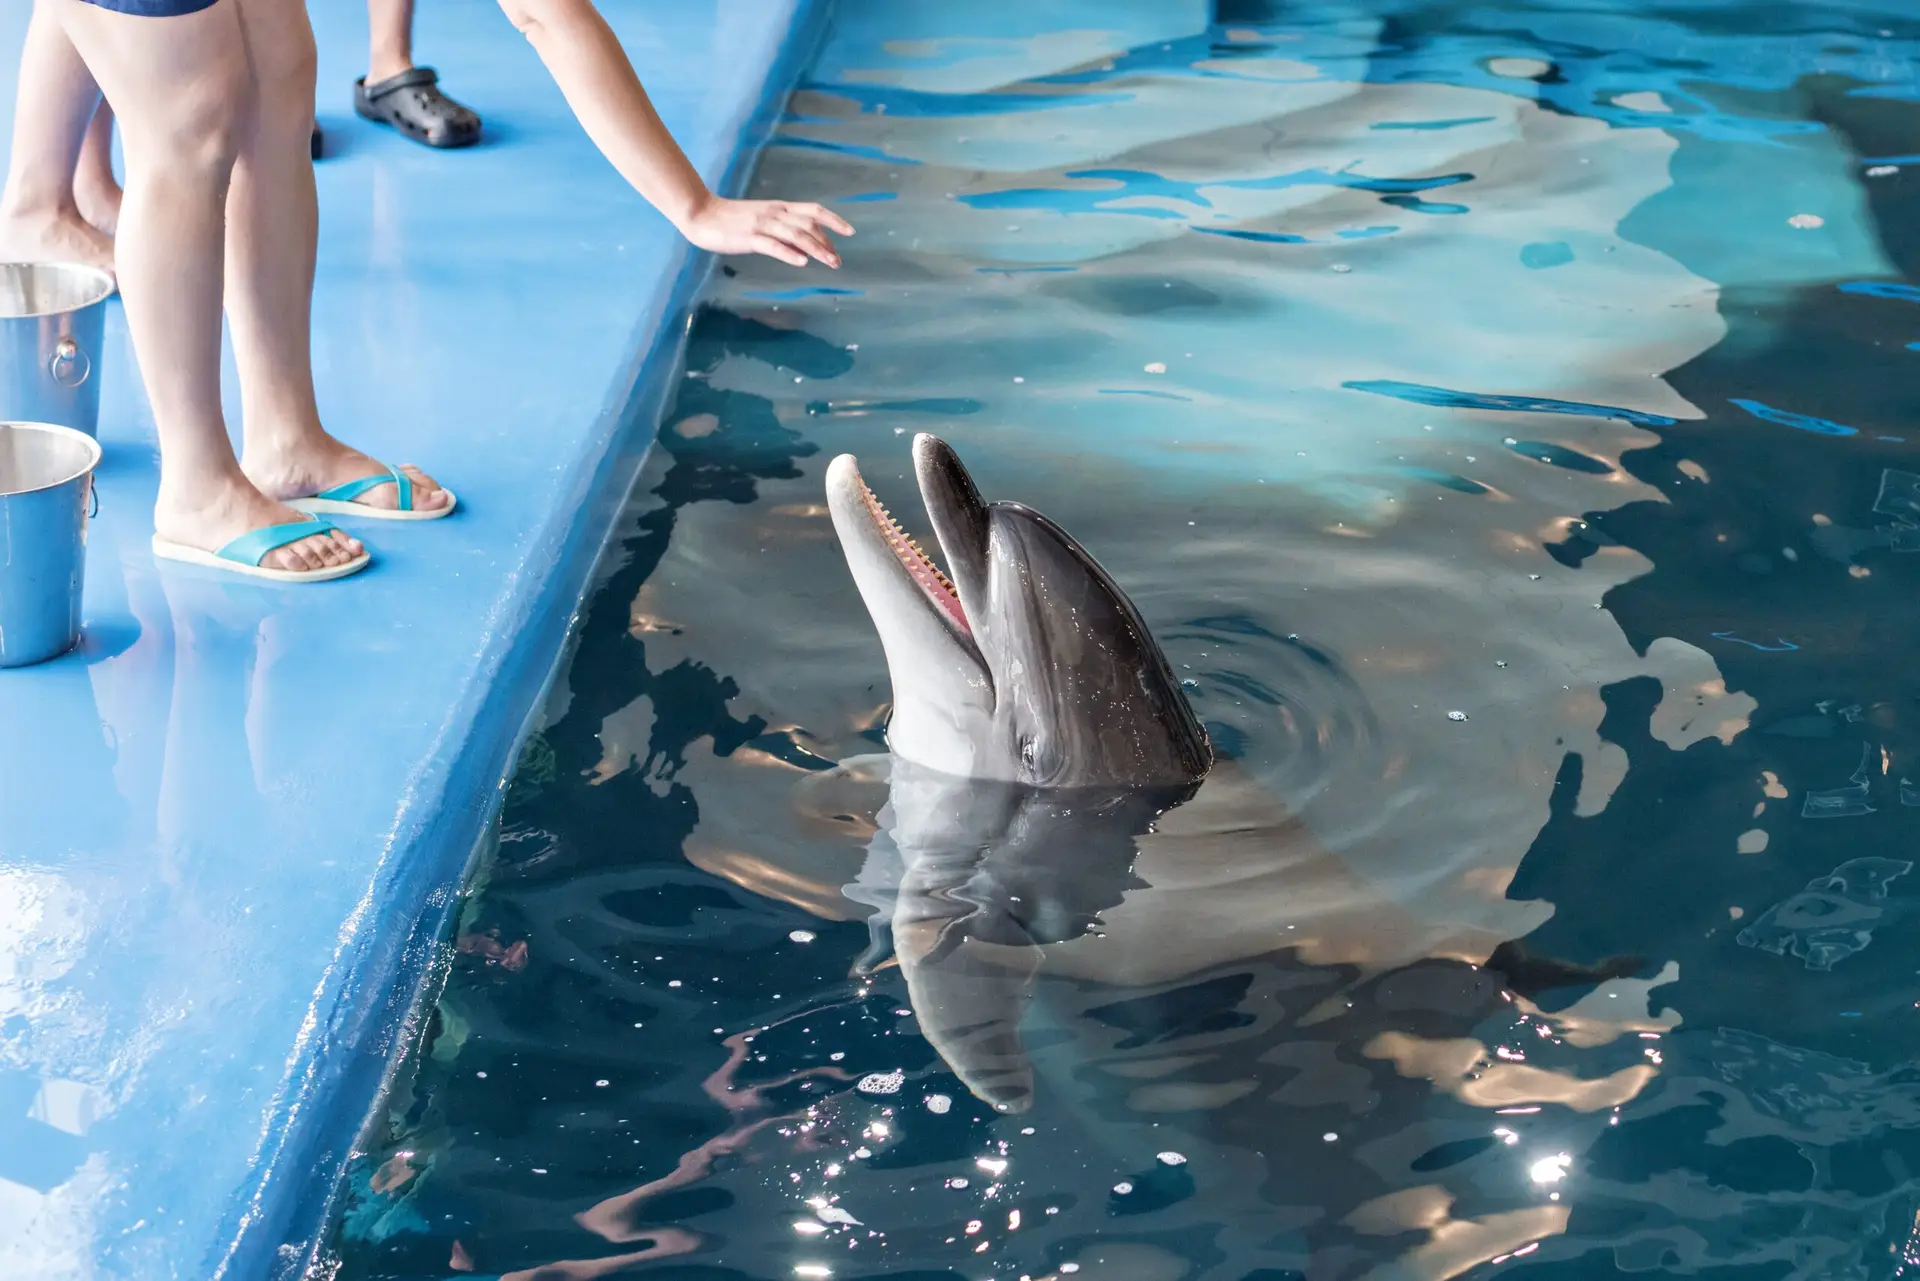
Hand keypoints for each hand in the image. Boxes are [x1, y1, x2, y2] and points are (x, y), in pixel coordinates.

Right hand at [677, 196, 853, 267]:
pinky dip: (789, 253)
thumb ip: (782, 229)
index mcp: (779, 208)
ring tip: (831, 263)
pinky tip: (802, 262)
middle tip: (838, 261)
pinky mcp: (749, 237)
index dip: (833, 220)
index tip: (850, 232)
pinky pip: (772, 246)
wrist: (701, 214)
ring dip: (816, 249)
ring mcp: (762, 225)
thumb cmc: (731, 219)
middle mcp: (774, 213)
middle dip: (827, 243)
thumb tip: (803, 245)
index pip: (812, 211)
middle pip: (808, 225)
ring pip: (796, 235)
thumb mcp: (762, 219)